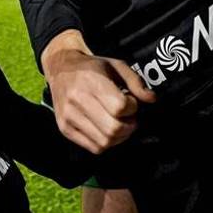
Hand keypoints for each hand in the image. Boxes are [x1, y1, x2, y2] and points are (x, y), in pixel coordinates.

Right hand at [41, 30, 155, 153]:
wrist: (61, 69)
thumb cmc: (92, 67)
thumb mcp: (116, 65)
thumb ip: (136, 82)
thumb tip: (152, 99)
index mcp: (91, 81)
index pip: (119, 107)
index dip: (132, 107)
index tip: (131, 101)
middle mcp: (77, 100)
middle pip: (113, 129)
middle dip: (129, 126)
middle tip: (129, 117)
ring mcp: (69, 117)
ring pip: (104, 142)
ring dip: (120, 137)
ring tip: (119, 123)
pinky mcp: (65, 129)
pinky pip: (94, 147)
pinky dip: (107, 143)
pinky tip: (107, 130)